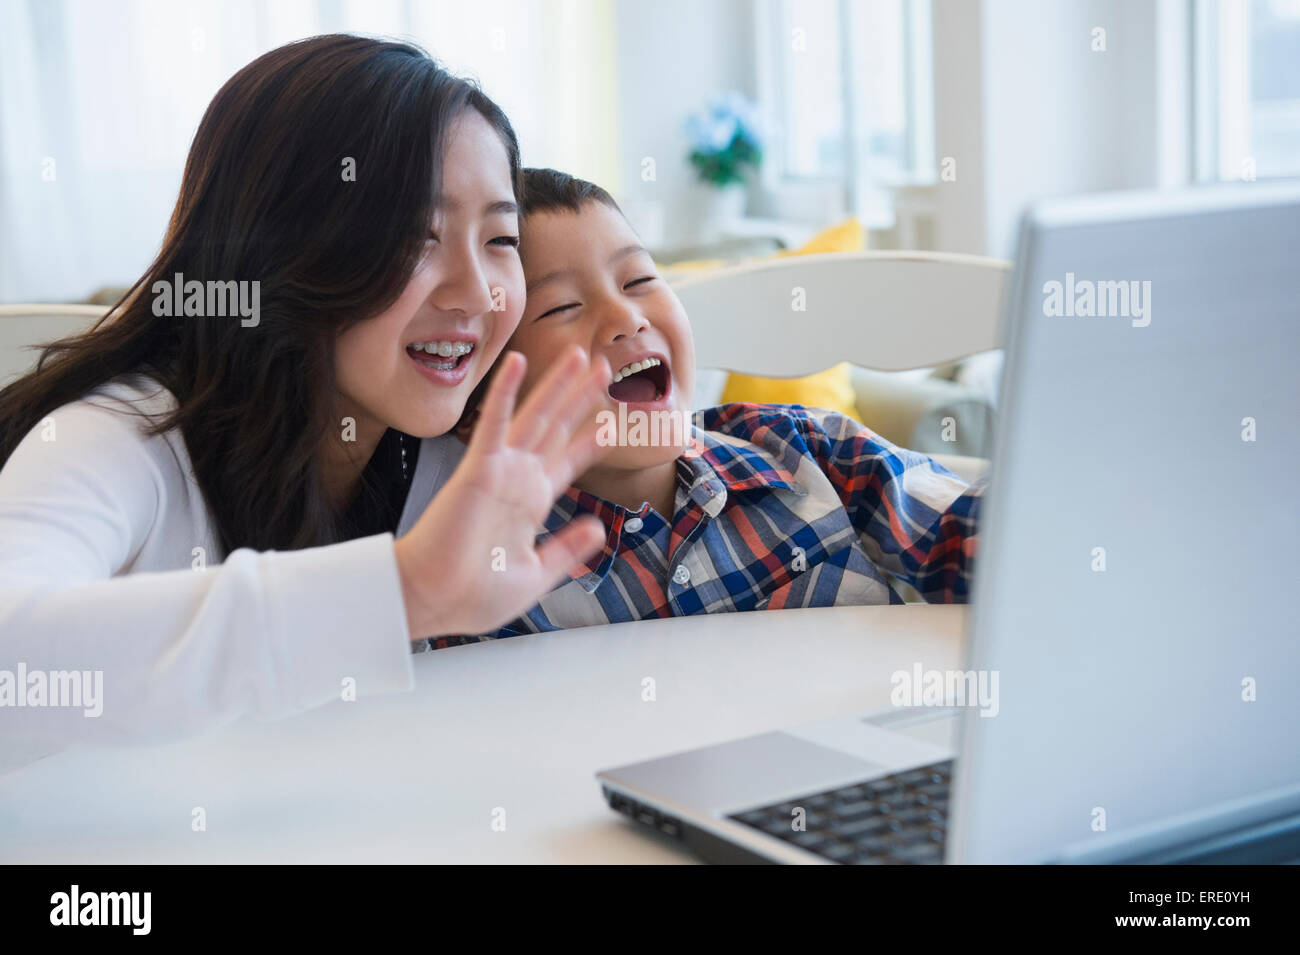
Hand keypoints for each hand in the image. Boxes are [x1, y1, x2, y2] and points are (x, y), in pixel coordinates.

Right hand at [394, 346, 610, 638]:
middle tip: (603, 366)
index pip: (567, 463)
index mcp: (531, 505)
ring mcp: (500, 471)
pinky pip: (495, 422)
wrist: (434, 601)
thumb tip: (598, 527)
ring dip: (558, 385)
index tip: (612, 424)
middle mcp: (518, 481)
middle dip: (581, 398)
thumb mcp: (536, 574)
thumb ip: (567, 550)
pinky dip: (506, 391)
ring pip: (536, 416)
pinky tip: (517, 361)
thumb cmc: (472, 594)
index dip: (590, 442)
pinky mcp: (479, 469)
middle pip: (557, 428)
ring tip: (579, 355)